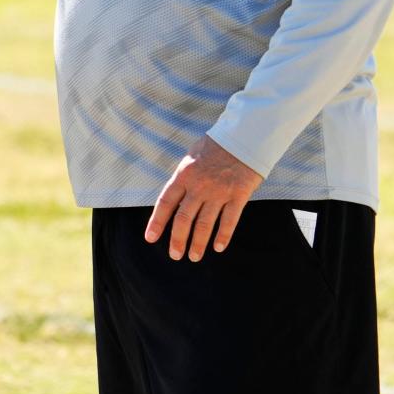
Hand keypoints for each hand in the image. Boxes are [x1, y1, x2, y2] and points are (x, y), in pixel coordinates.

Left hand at [144, 135, 263, 260]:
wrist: (242, 137)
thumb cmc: (215, 146)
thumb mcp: (191, 157)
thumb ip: (183, 179)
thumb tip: (174, 199)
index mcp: (184, 175)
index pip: (166, 202)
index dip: (157, 222)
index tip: (150, 238)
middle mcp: (199, 186)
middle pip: (184, 218)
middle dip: (177, 240)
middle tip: (175, 255)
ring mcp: (219, 192)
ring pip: (205, 224)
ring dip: (198, 243)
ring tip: (194, 257)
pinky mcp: (238, 195)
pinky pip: (229, 221)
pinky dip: (223, 236)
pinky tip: (218, 247)